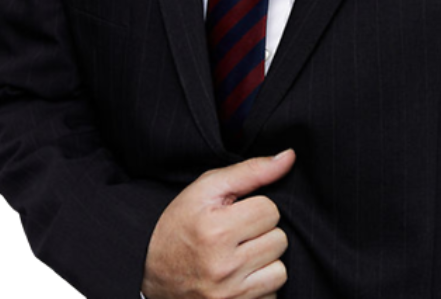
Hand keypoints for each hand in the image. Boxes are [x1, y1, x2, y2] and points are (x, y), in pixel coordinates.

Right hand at [142, 149, 294, 298]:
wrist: (151, 278)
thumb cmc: (179, 228)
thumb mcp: (205, 191)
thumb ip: (250, 171)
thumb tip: (289, 156)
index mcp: (216, 231)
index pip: (270, 210)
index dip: (255, 208)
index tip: (236, 214)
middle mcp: (224, 266)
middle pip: (279, 239)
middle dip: (262, 234)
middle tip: (236, 235)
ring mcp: (231, 295)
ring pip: (280, 269)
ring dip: (265, 261)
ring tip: (240, 256)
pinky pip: (273, 294)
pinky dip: (261, 285)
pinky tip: (240, 277)